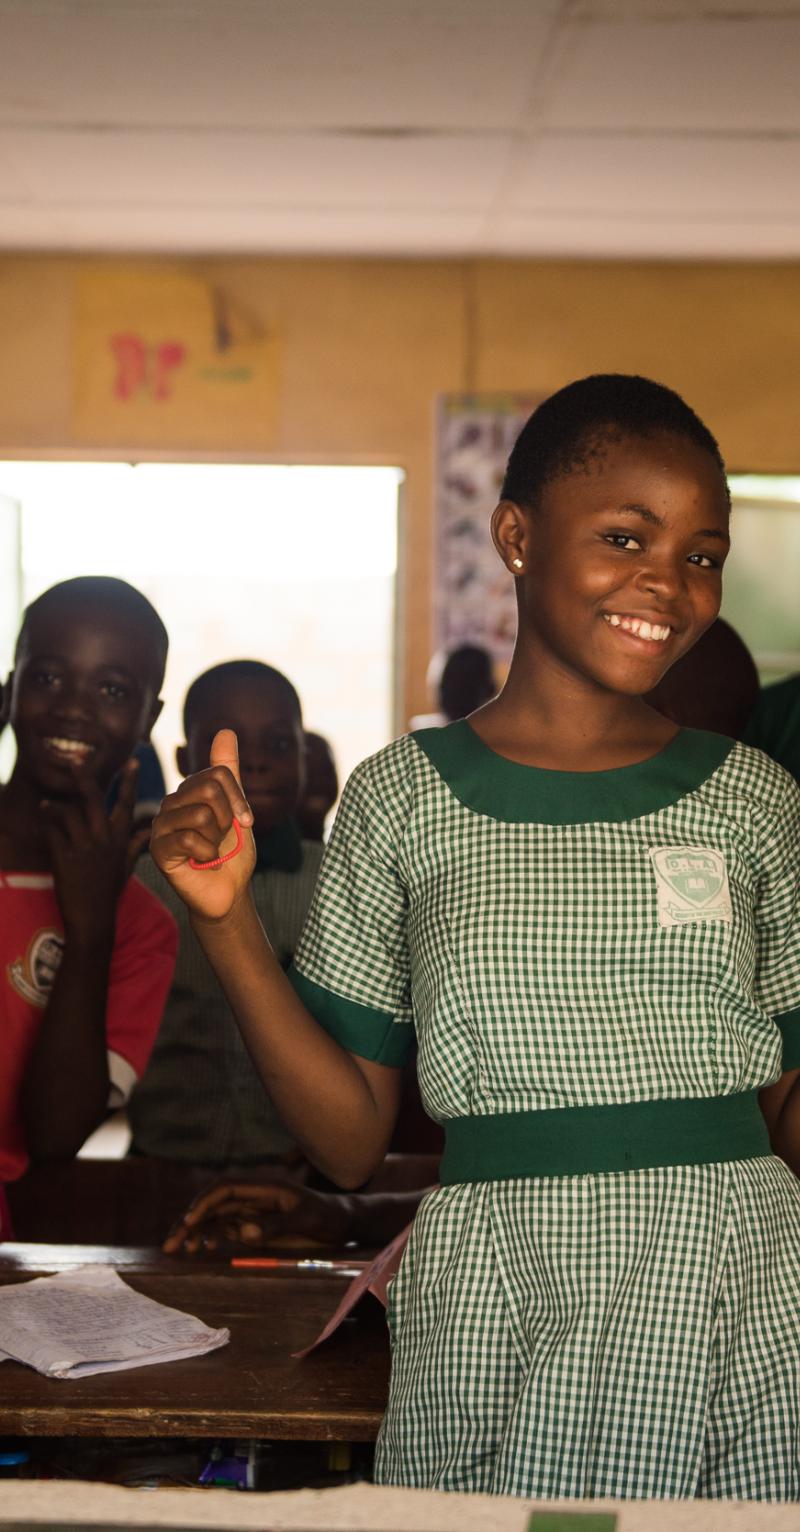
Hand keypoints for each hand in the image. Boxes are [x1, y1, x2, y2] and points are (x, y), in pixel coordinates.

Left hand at [42, 757, 140, 946]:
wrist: (92, 920)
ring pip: (68, 814)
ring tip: (46, 804)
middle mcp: (104, 841)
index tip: (132, 760)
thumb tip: (147, 831)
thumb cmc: (108, 894)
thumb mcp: (125, 869)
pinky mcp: (65, 858)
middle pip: (94, 800)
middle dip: (84, 778)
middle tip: (75, 761)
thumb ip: (134, 846)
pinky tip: (41, 825)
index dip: (130, 781)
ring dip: (55, 807)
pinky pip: (53, 833)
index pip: (127, 804)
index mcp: (119, 841)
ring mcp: (84, 849)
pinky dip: (46, 827)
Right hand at [150, 730, 254, 921]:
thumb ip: (228, 771)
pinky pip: (191, 839)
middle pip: (210, 789)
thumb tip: (224, 730)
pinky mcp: (157, 849)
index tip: (247, 822)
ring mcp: (161, 825)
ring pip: (203, 815)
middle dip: (228, 819)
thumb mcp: (237, 808)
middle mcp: (171, 803)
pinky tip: (202, 863)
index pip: (218, 774)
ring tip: (211, 851)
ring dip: (217, 839)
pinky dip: (208, 855)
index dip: (239, 799)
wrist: (228, 892)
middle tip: (222, 839)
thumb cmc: (232, 852)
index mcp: (189, 791)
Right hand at [163, 1177, 353, 1254]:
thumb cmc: (328, 1217)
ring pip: (217, 1217)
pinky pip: (228, 1228)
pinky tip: (202, 1248)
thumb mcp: (306, 1221)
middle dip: (191, 1220)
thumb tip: (243, 1232)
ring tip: (178, 1249)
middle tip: (170, 1243)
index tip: (187, 1223)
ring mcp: (254, 1210)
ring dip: (197, 1231)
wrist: (344, 1221)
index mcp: (265, 1187)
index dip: (203, 1204)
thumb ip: (276, 1225)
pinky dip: (212, 1236)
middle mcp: (255, 1195)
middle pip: (214, 1203)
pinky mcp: (257, 1224)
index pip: (225, 1189)